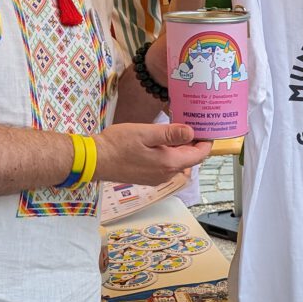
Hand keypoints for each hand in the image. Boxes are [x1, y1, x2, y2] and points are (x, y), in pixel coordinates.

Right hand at [94, 122, 211, 185]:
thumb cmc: (117, 144)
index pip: (199, 155)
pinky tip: (162, 141)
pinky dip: (170, 154)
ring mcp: (157, 177)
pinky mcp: (149, 177)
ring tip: (177, 130)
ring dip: (181, 148)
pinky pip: (167, 165)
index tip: (207, 129)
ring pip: (179, 162)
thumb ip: (170, 134)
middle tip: (193, 124)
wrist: (95, 160)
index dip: (206, 142)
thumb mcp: (146, 133)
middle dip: (194, 144)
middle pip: (190, 159)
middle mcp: (166, 174)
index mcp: (169, 163)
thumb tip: (192, 133)